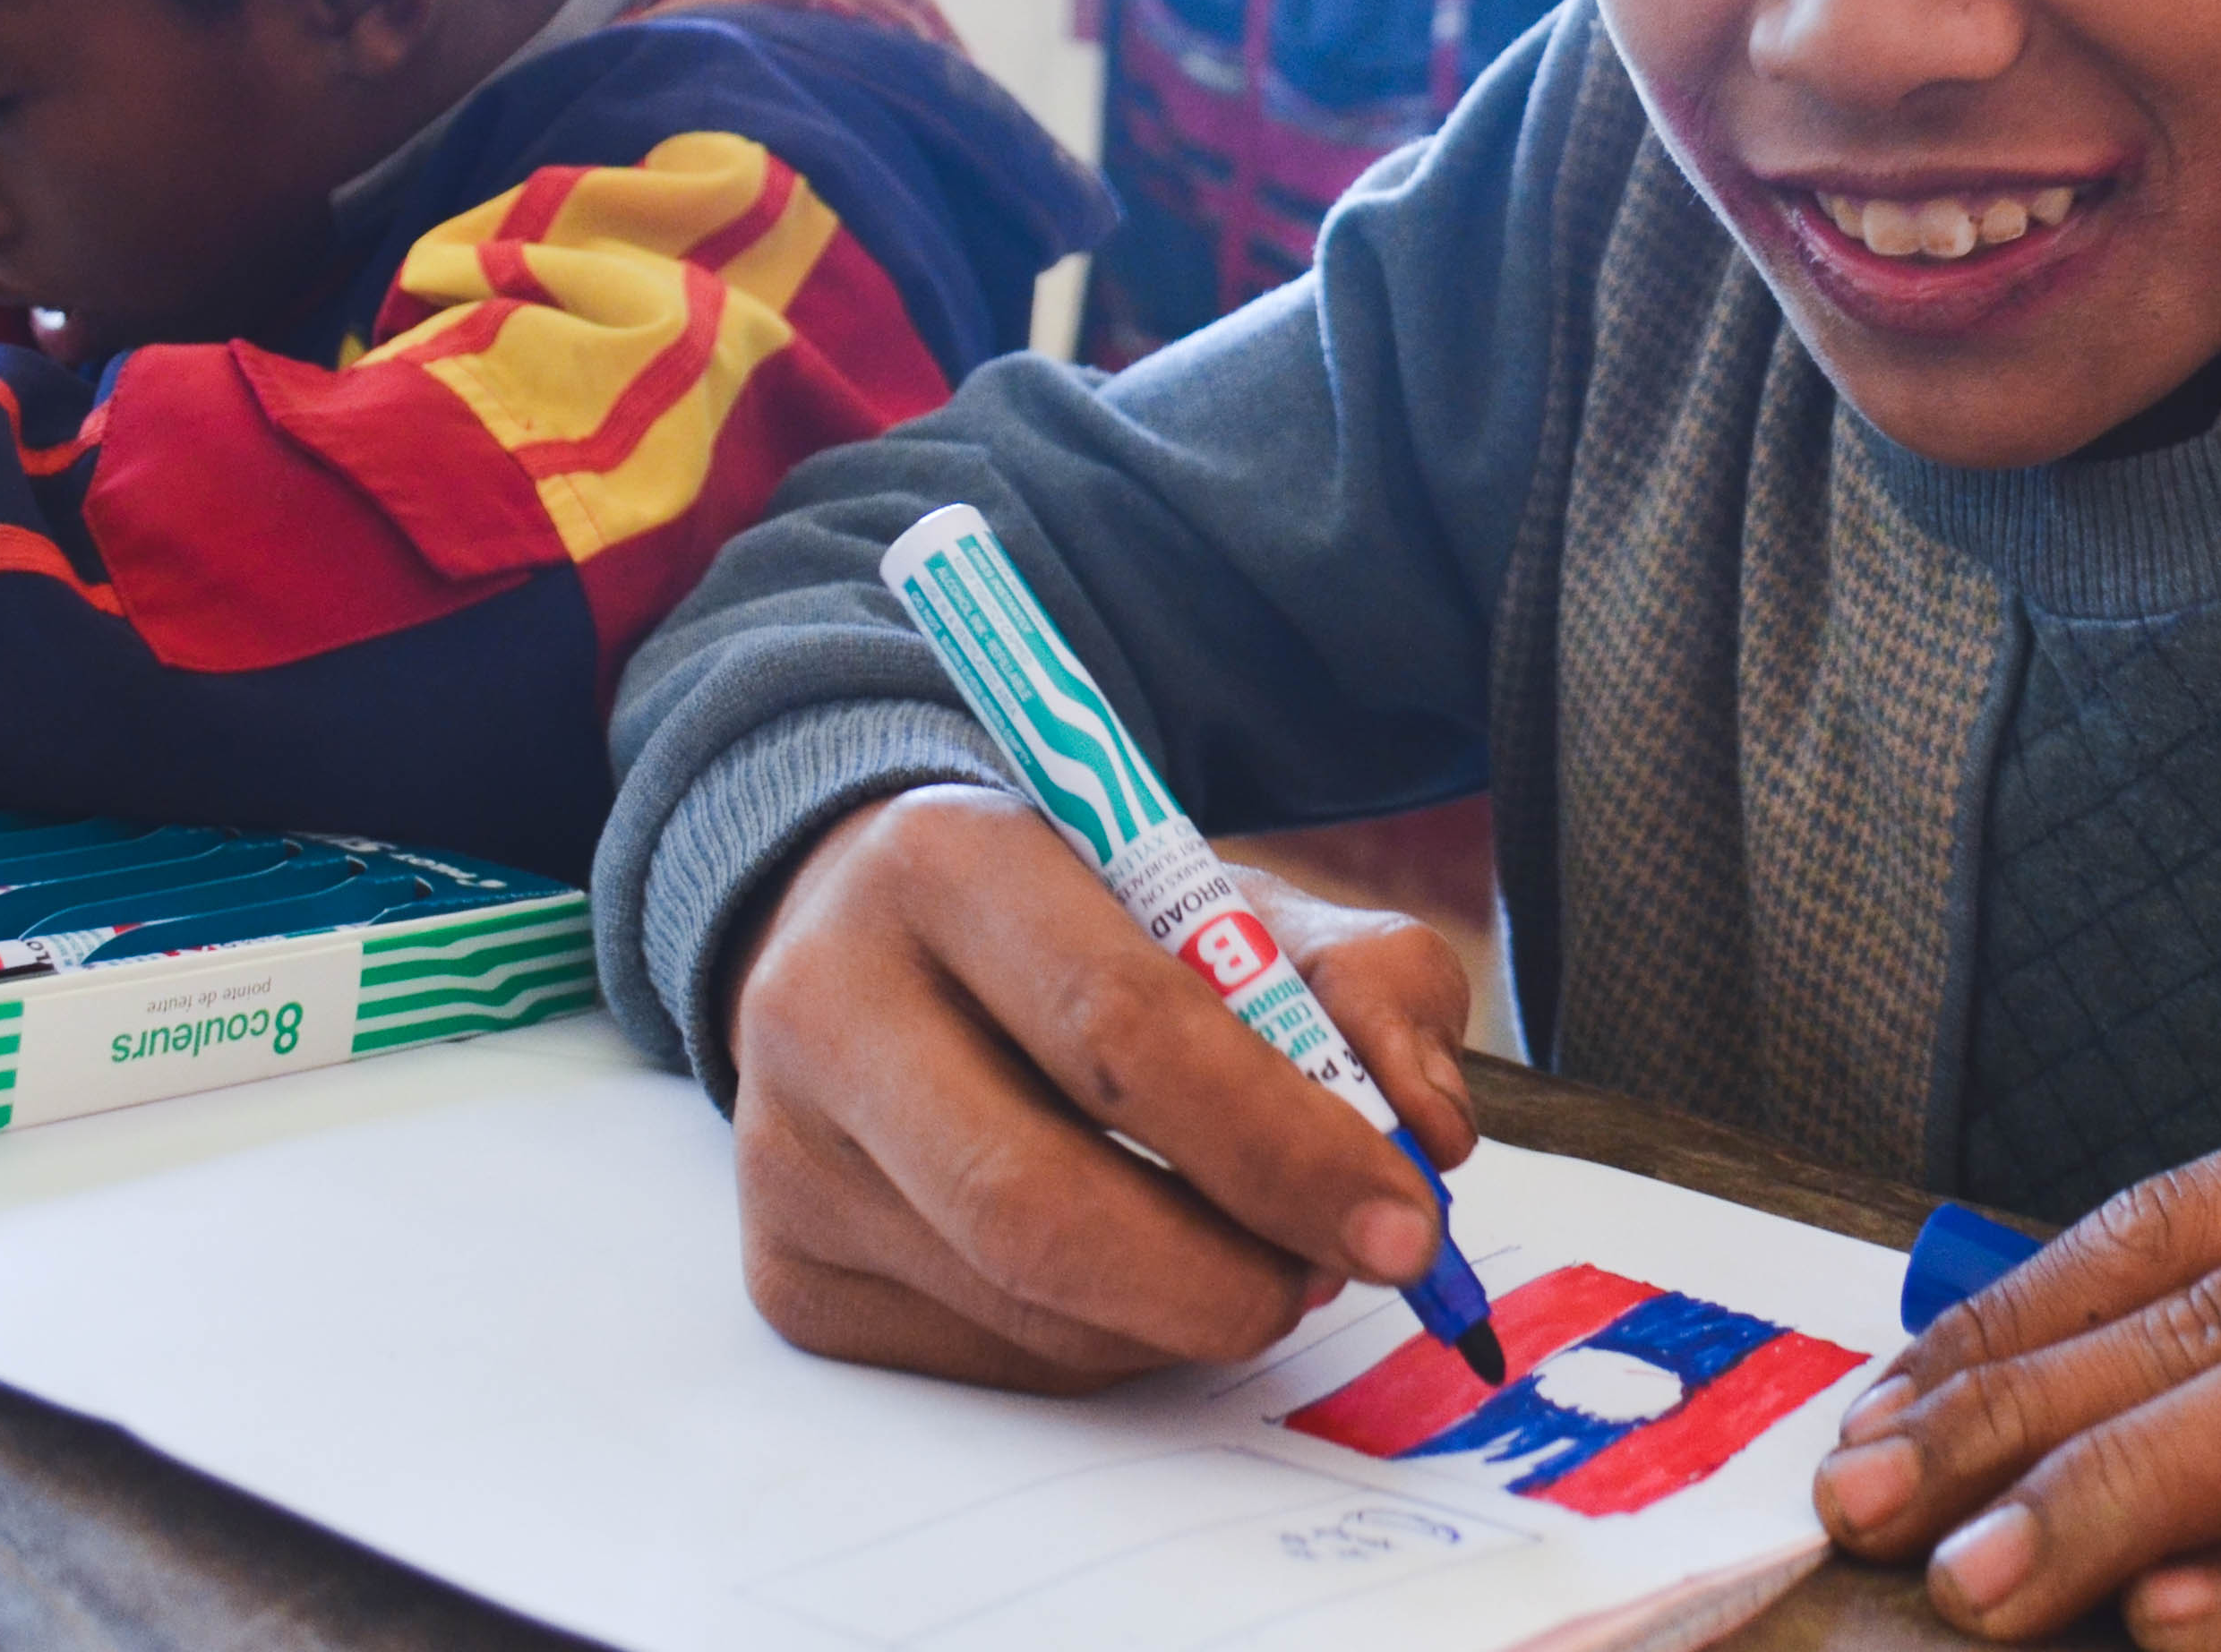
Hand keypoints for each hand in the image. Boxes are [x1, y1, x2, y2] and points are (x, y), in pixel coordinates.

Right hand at [723, 782, 1478, 1392]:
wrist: (883, 935)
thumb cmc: (1086, 924)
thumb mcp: (1234, 899)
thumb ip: (1365, 983)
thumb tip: (1430, 1131)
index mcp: (947, 861)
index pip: (1120, 1030)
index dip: (1278, 1144)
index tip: (1404, 1219)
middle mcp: (829, 1004)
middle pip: (1037, 1202)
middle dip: (1227, 1274)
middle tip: (1344, 1275)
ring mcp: (790, 1152)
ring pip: (1023, 1304)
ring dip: (1185, 1314)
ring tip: (1261, 1256)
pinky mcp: (790, 1270)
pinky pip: (990, 1358)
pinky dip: (1111, 1344)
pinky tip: (1144, 1273)